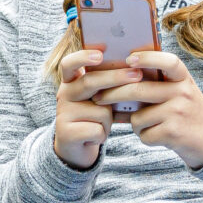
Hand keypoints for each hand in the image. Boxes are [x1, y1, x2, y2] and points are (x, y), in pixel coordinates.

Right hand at [53, 48, 143, 170]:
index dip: (83, 57)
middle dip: (116, 78)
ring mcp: (63, 113)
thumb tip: (138, 70)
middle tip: (137, 75)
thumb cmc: (94, 117)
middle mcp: (64, 94)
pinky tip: (95, 137)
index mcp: (71, 81)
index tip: (100, 55)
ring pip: (100, 110)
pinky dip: (103, 134)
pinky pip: (97, 130)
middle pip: (90, 82)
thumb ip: (110, 85)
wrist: (76, 147)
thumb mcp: (100, 99)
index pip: (70, 63)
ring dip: (109, 120)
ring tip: (102, 125)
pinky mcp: (66, 133)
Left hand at [103, 50, 202, 169]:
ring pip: (138, 117)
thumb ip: (157, 83)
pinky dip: (144, 136)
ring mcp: (178, 113)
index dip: (149, 58)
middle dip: (113, 94)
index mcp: (183, 78)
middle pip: (139, 90)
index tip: (129, 59)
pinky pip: (144, 134)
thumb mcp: (180, 91)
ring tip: (146, 124)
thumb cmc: (187, 111)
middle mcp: (183, 92)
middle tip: (98, 97)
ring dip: (135, 123)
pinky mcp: (174, 133)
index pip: (168, 62)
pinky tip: (156, 135)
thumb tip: (117, 77)